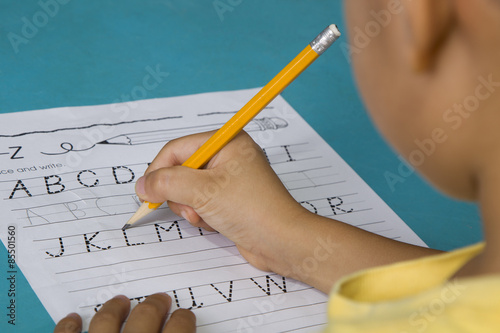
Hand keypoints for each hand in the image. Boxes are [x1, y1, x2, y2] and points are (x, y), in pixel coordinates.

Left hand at [53, 293, 194, 332]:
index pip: (180, 329)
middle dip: (155, 305)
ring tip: (119, 301)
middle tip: (159, 300)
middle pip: (145, 317)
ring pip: (106, 322)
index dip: (184, 320)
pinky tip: (73, 320)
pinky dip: (68, 327)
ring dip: (114, 309)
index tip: (184, 316)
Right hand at [135, 131, 308, 273]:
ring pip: (189, 189)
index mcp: (227, 141)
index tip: (147, 192)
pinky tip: (215, 223)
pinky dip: (201, 214)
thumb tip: (143, 185)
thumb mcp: (203, 191)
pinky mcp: (230, 200)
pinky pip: (201, 202)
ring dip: (190, 207)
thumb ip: (167, 183)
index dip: (159, 170)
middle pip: (182, 169)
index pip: (178, 148)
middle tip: (191, 206)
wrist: (282, 242)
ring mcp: (229, 179)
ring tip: (205, 216)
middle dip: (180, 193)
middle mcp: (229, 156)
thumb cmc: (252, 209)